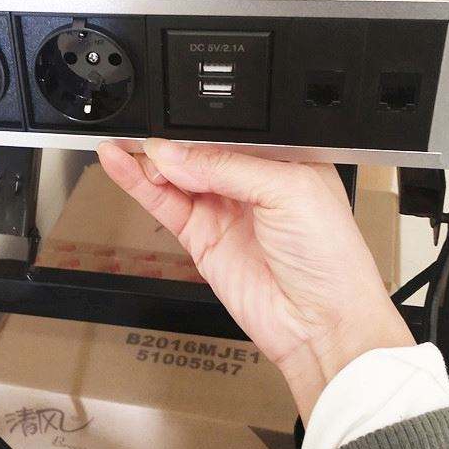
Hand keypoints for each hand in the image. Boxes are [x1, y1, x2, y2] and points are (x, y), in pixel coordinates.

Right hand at [98, 139, 413, 421]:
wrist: (319, 324)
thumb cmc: (329, 258)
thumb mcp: (287, 191)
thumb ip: (228, 167)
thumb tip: (175, 156)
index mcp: (281, 160)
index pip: (228, 133)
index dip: (196, 129)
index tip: (169, 123)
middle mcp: (250, 183)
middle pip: (196, 153)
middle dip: (167, 143)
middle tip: (140, 137)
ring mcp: (223, 210)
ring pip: (174, 176)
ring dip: (145, 160)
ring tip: (118, 144)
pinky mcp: (201, 238)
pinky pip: (164, 204)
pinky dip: (139, 185)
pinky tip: (121, 165)